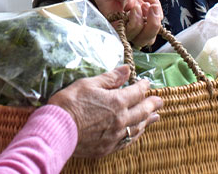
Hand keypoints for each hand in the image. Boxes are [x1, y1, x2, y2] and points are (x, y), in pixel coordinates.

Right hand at [48, 66, 162, 157]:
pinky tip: (137, 133)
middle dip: (152, 104)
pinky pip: (128, 141)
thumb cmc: (70, 103)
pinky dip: (136, 135)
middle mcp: (121, 119)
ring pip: (138, 127)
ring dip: (148, 120)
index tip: (147, 83)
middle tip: (160, 101)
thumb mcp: (88, 84)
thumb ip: (110, 78)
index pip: (137, 92)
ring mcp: (116, 135)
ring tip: (155, 117)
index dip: (143, 86)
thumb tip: (126, 69)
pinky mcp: (108, 147)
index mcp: (117, 101)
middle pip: (142, 111)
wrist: (57, 130)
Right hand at [87, 0, 163, 47]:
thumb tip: (130, 5)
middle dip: (150, 26)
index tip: (134, 7)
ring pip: (151, 36)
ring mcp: (136, 21)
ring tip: (149, 3)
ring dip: (155, 20)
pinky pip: (157, 18)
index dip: (134, 26)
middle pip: (141, 40)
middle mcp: (124, 25)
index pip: (125, 35)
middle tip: (145, 5)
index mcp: (111, 20)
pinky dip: (156, 6)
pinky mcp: (144, 15)